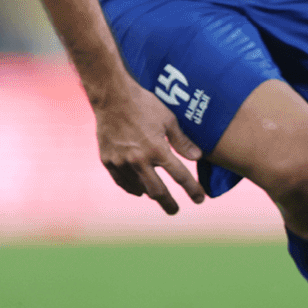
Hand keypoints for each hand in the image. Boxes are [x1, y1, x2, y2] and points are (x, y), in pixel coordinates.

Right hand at [91, 79, 207, 212]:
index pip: (180, 176)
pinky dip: (132, 188)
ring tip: (158, 197)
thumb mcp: (168, 119)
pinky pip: (122, 182)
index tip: (200, 199)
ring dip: (150, 194)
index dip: (192, 189)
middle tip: (175, 210)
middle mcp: (140, 160)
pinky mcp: (108, 161)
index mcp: (157, 149)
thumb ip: (182, 141)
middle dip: (169, 204)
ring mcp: (122, 162)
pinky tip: (138, 190)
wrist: (111, 97)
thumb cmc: (143, 104)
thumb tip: (198, 157)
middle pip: (158, 191)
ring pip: (139, 188)